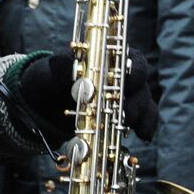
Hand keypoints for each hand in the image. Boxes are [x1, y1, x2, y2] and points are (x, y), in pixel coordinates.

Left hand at [20, 49, 157, 146]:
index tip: (126, 85)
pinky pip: (145, 118)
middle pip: (141, 84)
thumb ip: (61, 68)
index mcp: (108, 57)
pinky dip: (146, 126)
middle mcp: (123, 74)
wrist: (47, 102)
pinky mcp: (126, 113)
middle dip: (135, 101)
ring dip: (138, 116)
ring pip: (144, 102)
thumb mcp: (49, 72)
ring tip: (124, 130)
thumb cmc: (50, 80)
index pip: (131, 59)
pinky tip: (144, 136)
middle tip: (123, 116)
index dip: (133, 72)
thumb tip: (73, 70)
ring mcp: (127, 94)